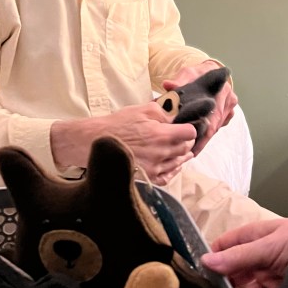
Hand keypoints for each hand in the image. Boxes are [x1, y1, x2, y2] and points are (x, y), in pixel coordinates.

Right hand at [51, 103, 195, 185]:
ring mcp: (155, 168)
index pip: (190, 133)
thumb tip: (176, 115)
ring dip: (181, 155)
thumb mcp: (142, 110)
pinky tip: (173, 165)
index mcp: (162, 134)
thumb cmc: (118, 124)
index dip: (189, 128)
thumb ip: (163, 111)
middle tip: (182, 137)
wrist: (97, 142)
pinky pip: (168, 177)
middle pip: (185, 148)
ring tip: (181, 150)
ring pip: (178, 163)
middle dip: (185, 141)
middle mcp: (161, 153)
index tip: (185, 127)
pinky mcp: (147, 178)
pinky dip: (173, 170)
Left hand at [162, 61, 237, 154]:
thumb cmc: (197, 74)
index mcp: (222, 89)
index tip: (194, 142)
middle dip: (203, 139)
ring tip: (192, 150)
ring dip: (205, 139)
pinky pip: (217, 127)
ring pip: (216, 128)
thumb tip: (168, 85)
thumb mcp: (187, 74)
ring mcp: (229, 108)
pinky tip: (197, 143)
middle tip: (190, 152)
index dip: (204, 130)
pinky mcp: (227, 113)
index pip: (214, 114)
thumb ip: (179, 80)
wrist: (207, 72)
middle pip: (216, 124)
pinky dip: (207, 135)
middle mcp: (229, 99)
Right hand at [200, 218, 287, 287]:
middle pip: (235, 273)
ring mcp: (273, 281)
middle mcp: (264, 259)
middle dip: (221, 286)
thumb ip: (238, 256)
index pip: (228, 246)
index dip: (213, 257)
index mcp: (259, 237)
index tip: (197, 272)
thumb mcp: (270, 245)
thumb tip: (206, 261)